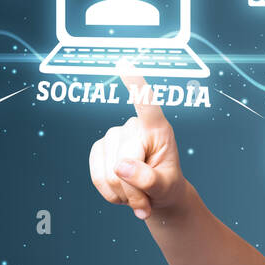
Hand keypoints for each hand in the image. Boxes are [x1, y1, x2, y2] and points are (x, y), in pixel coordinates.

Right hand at [88, 60, 187, 218]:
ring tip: (137, 194)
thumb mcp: (166, 188)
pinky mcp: (99, 149)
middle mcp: (133, 127)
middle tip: (146, 202)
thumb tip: (120, 166)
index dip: (135, 85)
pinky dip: (110, 194)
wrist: (156, 196)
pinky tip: (122, 193)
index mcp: (157, 129)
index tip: (123, 63)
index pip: (146, 104)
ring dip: (123, 194)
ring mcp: (113, 136)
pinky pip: (97, 178)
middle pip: (124, 163)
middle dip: (134, 190)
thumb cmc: (167, 186)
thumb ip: (149, 179)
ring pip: (109, 174)